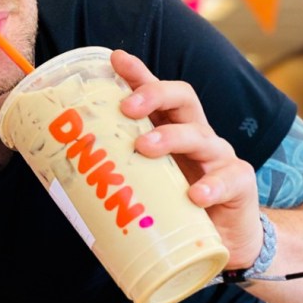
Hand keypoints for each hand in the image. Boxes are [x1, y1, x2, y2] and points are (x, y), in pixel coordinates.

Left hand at [110, 49, 262, 268]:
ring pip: (199, 135)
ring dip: (171, 137)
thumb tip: (62, 178)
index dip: (138, 73)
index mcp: (171, 130)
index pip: (156, 93)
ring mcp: (219, 157)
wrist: (223, 242)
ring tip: (144, 148)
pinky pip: (229, 178)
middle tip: (126, 108)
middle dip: (154, 94)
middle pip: (182, 98)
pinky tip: (195, 195)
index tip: (116, 60)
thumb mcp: (146, 184)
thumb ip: (118, 175)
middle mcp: (196, 135)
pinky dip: (212, 185)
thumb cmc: (176, 207)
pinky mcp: (239, 183)